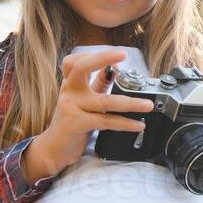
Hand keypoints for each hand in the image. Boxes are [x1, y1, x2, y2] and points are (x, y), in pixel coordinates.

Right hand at [29, 49, 154, 176]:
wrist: (54, 148)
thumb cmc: (72, 122)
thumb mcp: (83, 100)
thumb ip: (97, 85)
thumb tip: (113, 69)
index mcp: (70, 83)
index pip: (75, 61)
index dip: (95, 56)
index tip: (117, 57)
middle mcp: (68, 91)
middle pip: (81, 68)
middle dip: (103, 58)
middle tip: (123, 54)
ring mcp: (71, 107)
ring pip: (104, 101)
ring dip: (130, 102)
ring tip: (148, 105)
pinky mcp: (76, 123)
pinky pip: (105, 121)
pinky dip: (124, 123)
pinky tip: (138, 125)